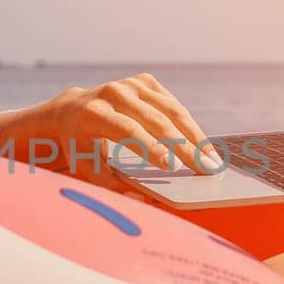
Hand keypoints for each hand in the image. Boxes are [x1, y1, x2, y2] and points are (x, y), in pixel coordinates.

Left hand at [34, 73, 222, 189]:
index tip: (173, 167)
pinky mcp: (145, 82)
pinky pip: (172, 104)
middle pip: (156, 121)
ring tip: (212, 161)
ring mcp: (131, 84)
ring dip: (195, 136)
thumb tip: (141, 201)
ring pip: (171, 110)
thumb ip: (111, 185)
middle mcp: (113, 93)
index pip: (128, 130)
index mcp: (94, 113)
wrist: (72, 111)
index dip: (152, 147)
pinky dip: (188, 124)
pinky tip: (201, 144)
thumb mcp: (85, 168)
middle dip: (184, 147)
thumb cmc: (80, 146)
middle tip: (206, 170)